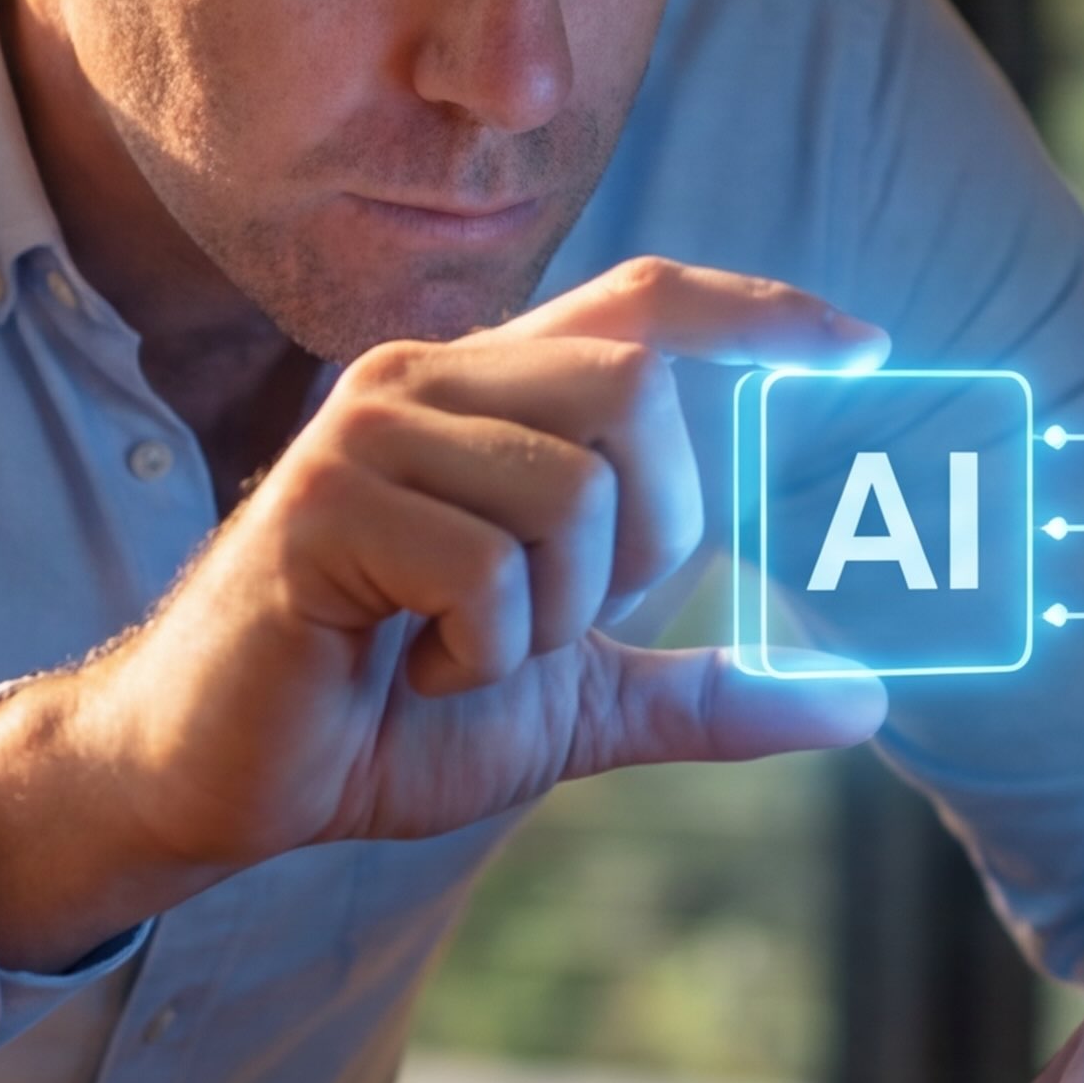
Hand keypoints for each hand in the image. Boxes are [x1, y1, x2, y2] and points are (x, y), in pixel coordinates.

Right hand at [0, 257, 889, 964]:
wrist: (220, 778)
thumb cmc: (380, 716)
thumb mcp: (573, 698)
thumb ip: (705, 689)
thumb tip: (862, 703)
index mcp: (488, 395)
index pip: (644, 304)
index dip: (759, 311)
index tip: (864, 347)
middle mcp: (429, 378)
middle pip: (639, 391)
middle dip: (650, 535)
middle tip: (560, 619)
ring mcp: (372, 431)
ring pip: (573, 491)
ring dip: (551, 616)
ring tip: (460, 652)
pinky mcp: (325, 504)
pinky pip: (488, 570)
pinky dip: (479, 656)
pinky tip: (405, 667)